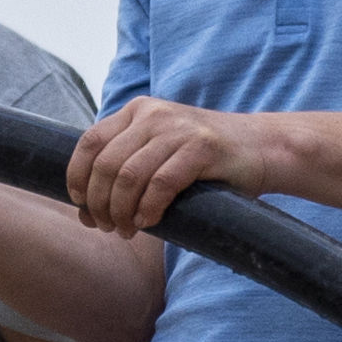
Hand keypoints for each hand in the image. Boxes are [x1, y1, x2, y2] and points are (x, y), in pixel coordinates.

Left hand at [68, 95, 270, 234]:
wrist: (263, 148)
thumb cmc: (205, 160)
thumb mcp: (159, 151)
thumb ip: (124, 169)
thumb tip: (84, 211)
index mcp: (137, 110)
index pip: (90, 142)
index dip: (78, 177)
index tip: (82, 205)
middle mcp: (155, 114)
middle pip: (106, 164)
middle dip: (100, 203)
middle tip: (107, 227)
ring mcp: (179, 129)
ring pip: (129, 176)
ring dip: (121, 211)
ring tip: (126, 230)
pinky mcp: (203, 148)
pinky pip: (161, 183)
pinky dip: (149, 208)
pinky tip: (148, 222)